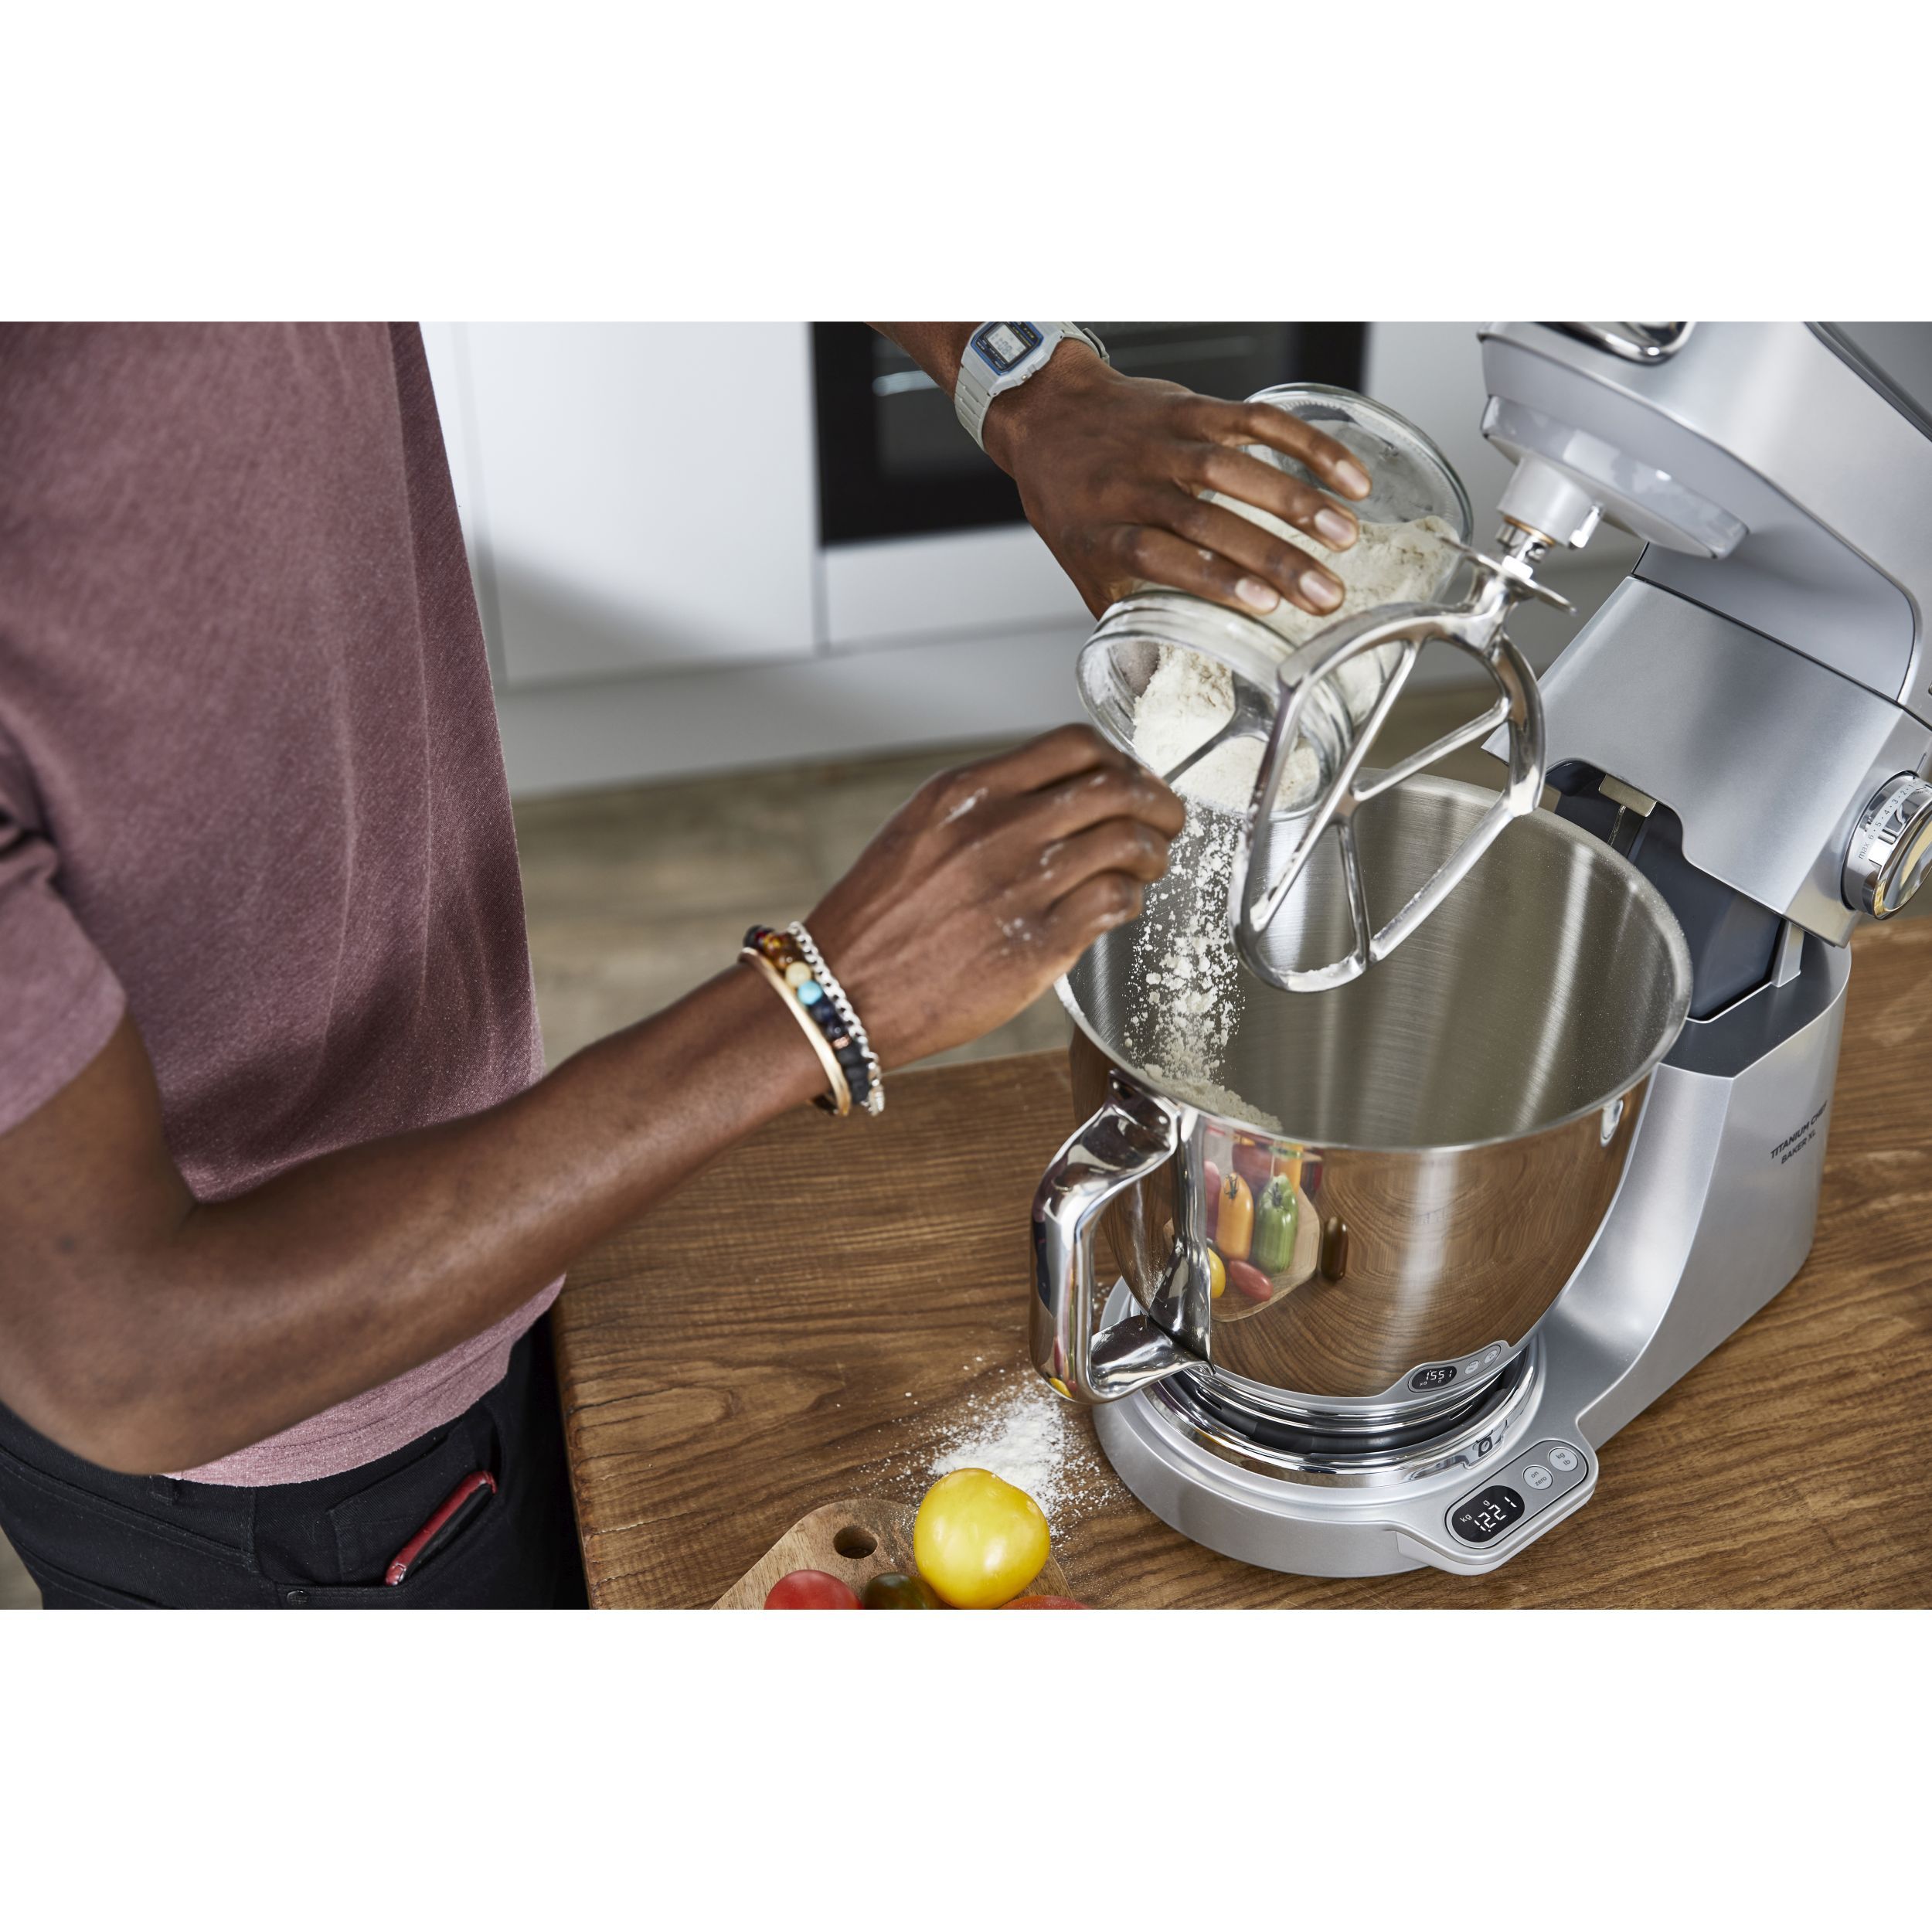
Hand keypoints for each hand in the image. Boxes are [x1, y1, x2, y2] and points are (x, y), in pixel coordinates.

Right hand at [805, 725, 1185, 1066]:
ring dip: (1152, 854)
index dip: (1119, 759)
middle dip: (1158, 801)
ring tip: (1148, 866)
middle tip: (1166, 820)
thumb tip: (1060, 798)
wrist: (842, 992)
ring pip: (1127, 843)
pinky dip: (1130, 900)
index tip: (1129, 778)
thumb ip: (988, 807)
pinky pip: (1115, 902)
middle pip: (1117, 787)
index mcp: (966, 792)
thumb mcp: (921, 831)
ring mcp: (1021, 886)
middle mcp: (997, 829)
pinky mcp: (1038, 944)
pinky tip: (1118, 907)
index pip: (1074, 746)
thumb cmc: (878, 919)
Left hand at [983, 346, 1374, 619]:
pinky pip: (1255, 420)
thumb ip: (1124, 613)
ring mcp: (1164, 443)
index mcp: (1100, 532)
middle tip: (1324, 593)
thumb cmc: (1071, 501)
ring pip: (1234, 467)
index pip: (1157, 553)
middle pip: (1206, 519)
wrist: (1048, 413)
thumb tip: (1161, 682)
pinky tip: (1349, 478)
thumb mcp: (1082, 565)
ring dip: (1296, 501)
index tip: (1262, 606)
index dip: (1210, 577)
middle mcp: (1132, 485)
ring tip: (1343, 537)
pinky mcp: (1194, 407)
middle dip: (1272, 557)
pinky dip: (1308, 445)